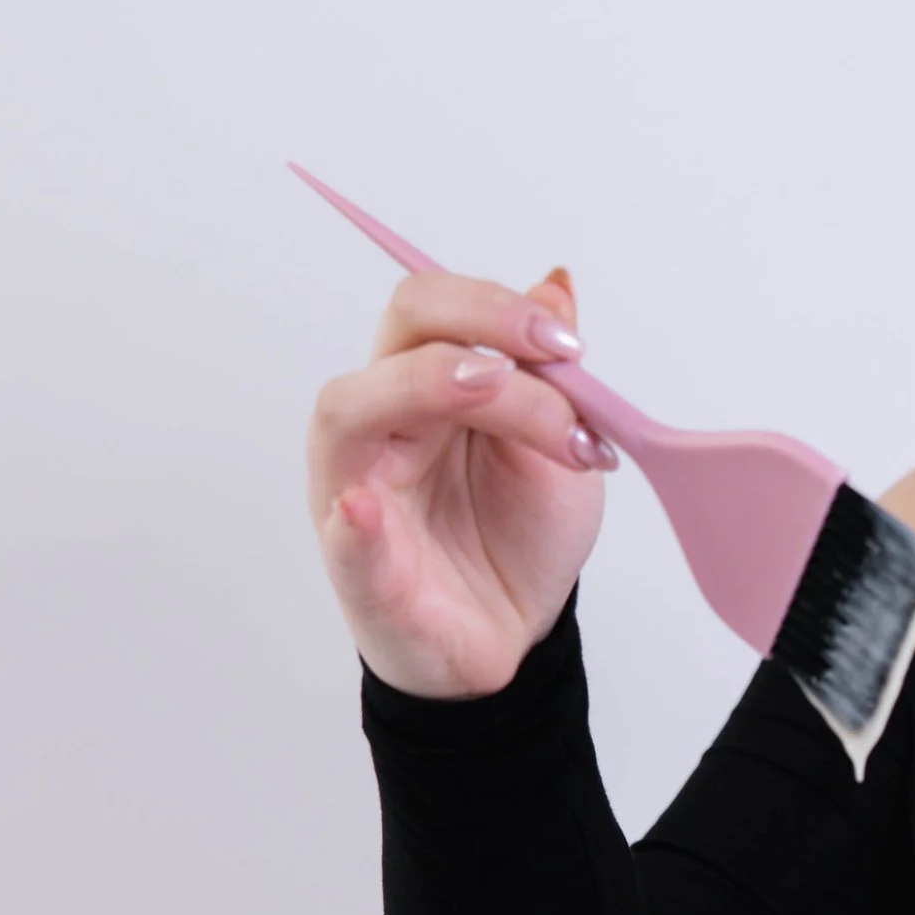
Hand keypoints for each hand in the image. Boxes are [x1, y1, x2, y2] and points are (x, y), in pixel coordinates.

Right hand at [307, 268, 612, 696]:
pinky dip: (353, 524)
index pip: (436, 307)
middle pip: (400, 335)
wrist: (515, 631)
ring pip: (349, 410)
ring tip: (490, 391)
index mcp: (429, 384)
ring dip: (426, 388)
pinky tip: (365, 511)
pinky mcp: (360, 568)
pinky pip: (342, 539)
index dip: (499, 307)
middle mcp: (382, 421)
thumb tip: (556, 283)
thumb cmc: (519, 535)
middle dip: (480, 326)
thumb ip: (549, 373)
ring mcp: (357, 488)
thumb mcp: (557, 447)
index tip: (571, 345)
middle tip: (554, 358)